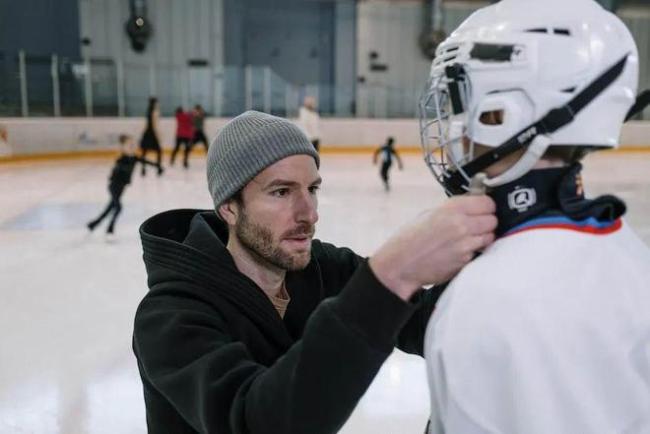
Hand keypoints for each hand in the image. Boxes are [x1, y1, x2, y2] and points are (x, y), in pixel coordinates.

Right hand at [369, 195, 496, 300]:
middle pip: (492, 220)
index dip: (485, 207)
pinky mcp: (465, 260)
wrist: (401, 264)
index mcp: (452, 208)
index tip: (481, 210)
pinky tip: (458, 251)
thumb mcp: (430, 214)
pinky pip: (478, 252)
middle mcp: (461, 224)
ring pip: (489, 237)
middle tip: (475, 226)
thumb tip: (474, 205)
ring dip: (482, 237)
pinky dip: (472, 251)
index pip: (488, 203)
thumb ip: (454, 209)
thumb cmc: (411, 238)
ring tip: (466, 239)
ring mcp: (465, 244)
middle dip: (486, 223)